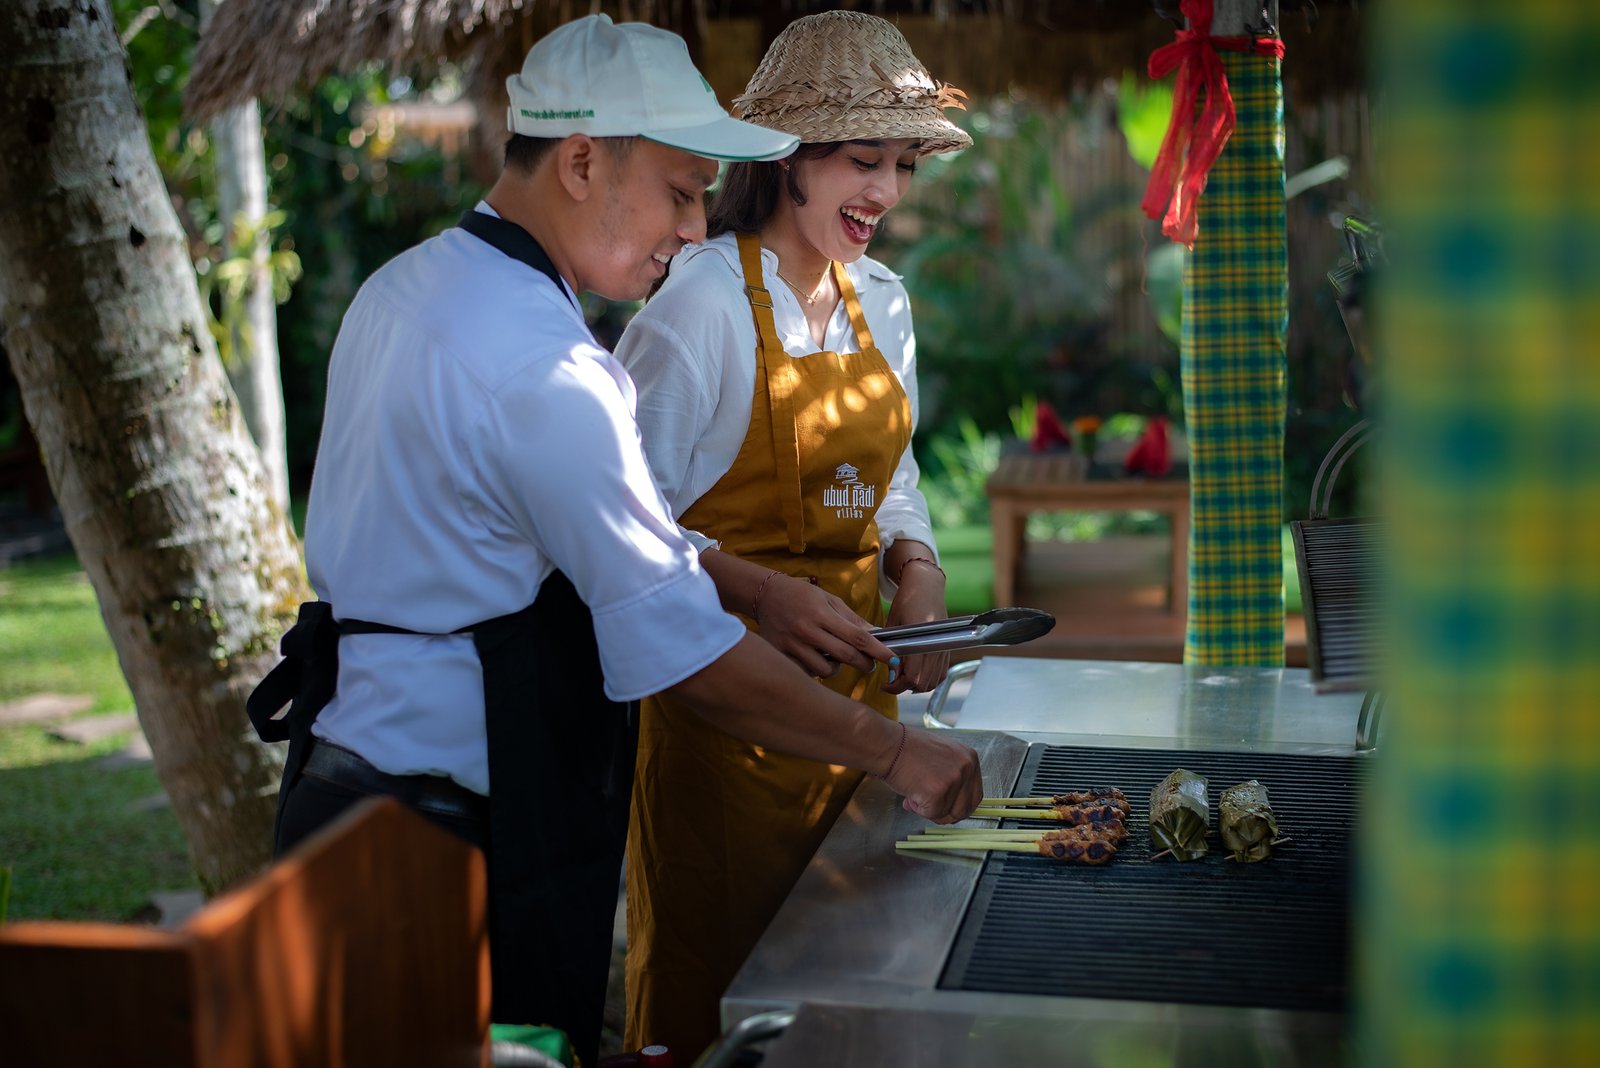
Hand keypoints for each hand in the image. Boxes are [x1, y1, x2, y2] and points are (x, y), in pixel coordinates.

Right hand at [756, 573, 895, 678]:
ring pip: (826, 671)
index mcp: (822, 615)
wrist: (766, 594)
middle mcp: (807, 631)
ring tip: (834, 657)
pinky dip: (816, 670)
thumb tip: (876, 636)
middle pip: (845, 656)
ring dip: (837, 668)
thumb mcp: (829, 600)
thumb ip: (852, 619)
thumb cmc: (802, 595)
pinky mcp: (781, 655)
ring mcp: (793, 645)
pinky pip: (806, 673)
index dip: (878, 650)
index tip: (892, 659)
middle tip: (868, 664)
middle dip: (863, 663)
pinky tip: (814, 658)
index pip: (857, 637)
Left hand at [880, 562, 949, 694]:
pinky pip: (941, 674)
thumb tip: (890, 675)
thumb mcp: (893, 625)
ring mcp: (944, 648)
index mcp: (921, 639)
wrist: (926, 587)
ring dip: (917, 685)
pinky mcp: (947, 648)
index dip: (897, 686)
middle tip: (891, 682)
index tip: (886, 685)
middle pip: (923, 683)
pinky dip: (930, 679)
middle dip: (904, 687)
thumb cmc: (906, 601)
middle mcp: (935, 646)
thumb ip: (891, 650)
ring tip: (902, 678)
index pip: (912, 676)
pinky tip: (917, 674)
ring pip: (932, 681)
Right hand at [881, 724, 982, 823]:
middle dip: (945, 814)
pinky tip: (909, 794)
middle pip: (965, 809)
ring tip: (914, 794)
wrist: (887, 744)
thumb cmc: (907, 748)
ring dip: (929, 810)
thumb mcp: (942, 755)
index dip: (958, 807)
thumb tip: (952, 802)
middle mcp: (967, 767)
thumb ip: (952, 775)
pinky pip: (931, 814)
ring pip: (946, 813)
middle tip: (928, 808)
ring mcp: (953, 779)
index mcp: (970, 758)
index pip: (975, 795)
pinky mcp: (938, 792)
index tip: (945, 808)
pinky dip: (918, 809)